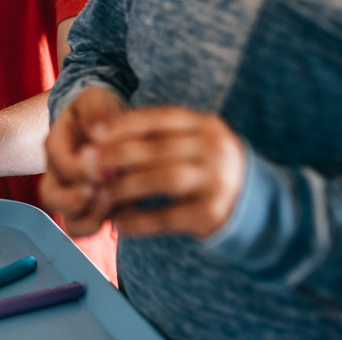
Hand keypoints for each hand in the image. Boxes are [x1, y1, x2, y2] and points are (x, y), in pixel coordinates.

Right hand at [40, 87, 125, 236]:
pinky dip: (111, 224)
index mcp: (56, 146)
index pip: (58, 162)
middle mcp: (60, 174)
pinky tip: (131, 210)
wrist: (109, 122)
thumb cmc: (99, 110)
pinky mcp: (98, 207)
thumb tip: (99, 128)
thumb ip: (95, 110)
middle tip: (102, 195)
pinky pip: (95, 227)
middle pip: (52, 198)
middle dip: (74, 201)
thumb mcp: (95, 100)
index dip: (80, 169)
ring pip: (70, 221)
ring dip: (91, 219)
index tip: (107, 166)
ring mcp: (76, 194)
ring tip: (114, 206)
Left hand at [91, 105, 245, 238]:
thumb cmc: (205, 168)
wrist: (254, 206)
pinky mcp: (212, 214)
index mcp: (207, 125)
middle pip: (157, 149)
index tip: (94, 132)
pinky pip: (168, 217)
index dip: (125, 124)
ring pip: (162, 179)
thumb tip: (99, 135)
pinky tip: (119, 223)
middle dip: (117, 155)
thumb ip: (156, 137)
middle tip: (87, 164)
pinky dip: (140, 220)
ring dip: (125, 187)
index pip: (161, 118)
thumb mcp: (192, 142)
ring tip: (99, 195)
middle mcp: (214, 149)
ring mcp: (217, 181)